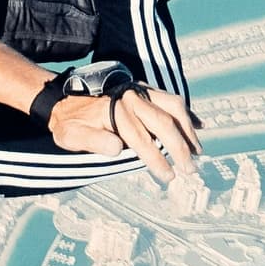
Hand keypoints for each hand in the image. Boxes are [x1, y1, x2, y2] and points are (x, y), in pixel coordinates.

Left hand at [46, 82, 204, 178]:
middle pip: (163, 122)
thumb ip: (93, 142)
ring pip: (173, 106)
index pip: (141, 138)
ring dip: (188, 129)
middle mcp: (131, 98)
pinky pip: (171, 99)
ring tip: (197, 150)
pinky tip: (198, 125)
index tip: (168, 175)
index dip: (156, 158)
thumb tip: (118, 148)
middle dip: (179, 147)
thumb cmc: (70, 123)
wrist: (65, 100)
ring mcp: (140, 91)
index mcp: (115, 111)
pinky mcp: (144, 90)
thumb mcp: (71, 136)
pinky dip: (186, 113)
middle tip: (189, 168)